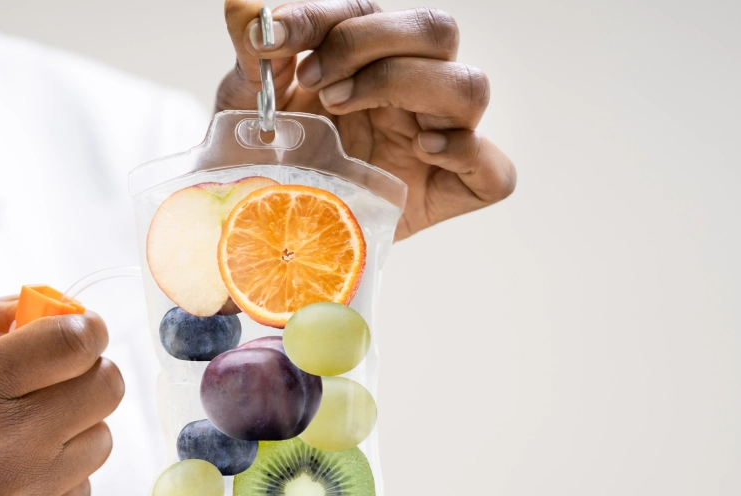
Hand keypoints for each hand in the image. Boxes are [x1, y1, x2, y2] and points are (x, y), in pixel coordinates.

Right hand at [0, 290, 121, 495]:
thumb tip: (21, 303)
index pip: (78, 340)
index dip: (83, 326)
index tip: (67, 331)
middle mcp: (8, 447)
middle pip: (108, 384)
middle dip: (86, 369)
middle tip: (49, 377)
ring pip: (101, 437)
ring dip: (73, 425)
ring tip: (17, 435)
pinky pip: (84, 489)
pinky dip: (59, 477)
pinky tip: (7, 482)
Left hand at [219, 0, 516, 239]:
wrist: (262, 229)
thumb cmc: (267, 160)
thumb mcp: (245, 102)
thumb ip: (252, 50)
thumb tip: (246, 11)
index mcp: (368, 59)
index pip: (368, 11)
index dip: (324, 18)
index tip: (275, 39)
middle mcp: (410, 92)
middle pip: (436, 30)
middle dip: (370, 44)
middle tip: (316, 83)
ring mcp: (436, 139)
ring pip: (470, 87)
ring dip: (408, 86)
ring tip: (345, 111)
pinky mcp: (451, 192)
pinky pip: (495, 170)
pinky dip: (467, 153)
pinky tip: (421, 152)